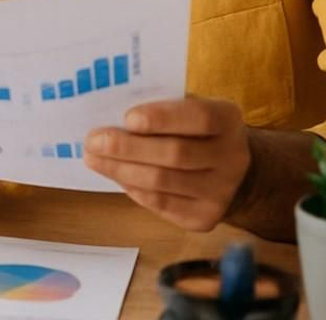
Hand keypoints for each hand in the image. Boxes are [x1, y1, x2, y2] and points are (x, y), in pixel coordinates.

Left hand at [84, 96, 250, 231]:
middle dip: (128, 148)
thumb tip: (111, 115)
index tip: (127, 118)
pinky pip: (161, 204)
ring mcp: (221, 192)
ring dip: (121, 170)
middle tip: (93, 141)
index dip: (162, 118)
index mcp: (227, 120)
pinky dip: (133, 189)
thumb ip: (160, 108)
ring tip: (94, 158)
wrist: (230, 172)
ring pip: (162, 183)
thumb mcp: (188, 109)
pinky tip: (117, 176)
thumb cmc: (194, 130)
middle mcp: (232, 158)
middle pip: (175, 154)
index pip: (199, 117)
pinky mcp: (205, 217)